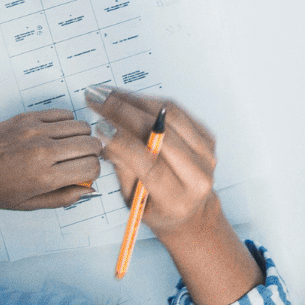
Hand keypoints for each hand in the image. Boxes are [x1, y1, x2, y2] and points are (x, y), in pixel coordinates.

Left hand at [0, 111, 103, 210]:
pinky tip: (58, 134)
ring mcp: (36, 131)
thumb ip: (62, 199)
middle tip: (82, 160)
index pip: (91, 168)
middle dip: (93, 154)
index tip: (86, 174)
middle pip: (92, 145)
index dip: (94, 172)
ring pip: (81, 127)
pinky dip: (68, 123)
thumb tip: (88, 189)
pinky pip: (63, 113)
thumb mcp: (27, 205)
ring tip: (70, 147)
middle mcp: (44, 152)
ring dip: (82, 137)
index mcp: (44, 178)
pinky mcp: (28, 117)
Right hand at [94, 91, 220, 237]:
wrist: (192, 211)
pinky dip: (150, 102)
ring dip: (135, 100)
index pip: (150, 165)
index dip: (124, 143)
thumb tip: (106, 133)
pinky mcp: (208, 137)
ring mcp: (207, 153)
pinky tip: (128, 98)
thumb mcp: (132, 199)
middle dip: (124, 113)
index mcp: (177, 200)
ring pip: (170, 116)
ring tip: (108, 94)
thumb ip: (122, 167)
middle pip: (161, 134)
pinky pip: (177, 111)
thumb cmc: (157, 208)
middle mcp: (198, 175)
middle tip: (97, 99)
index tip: (100, 127)